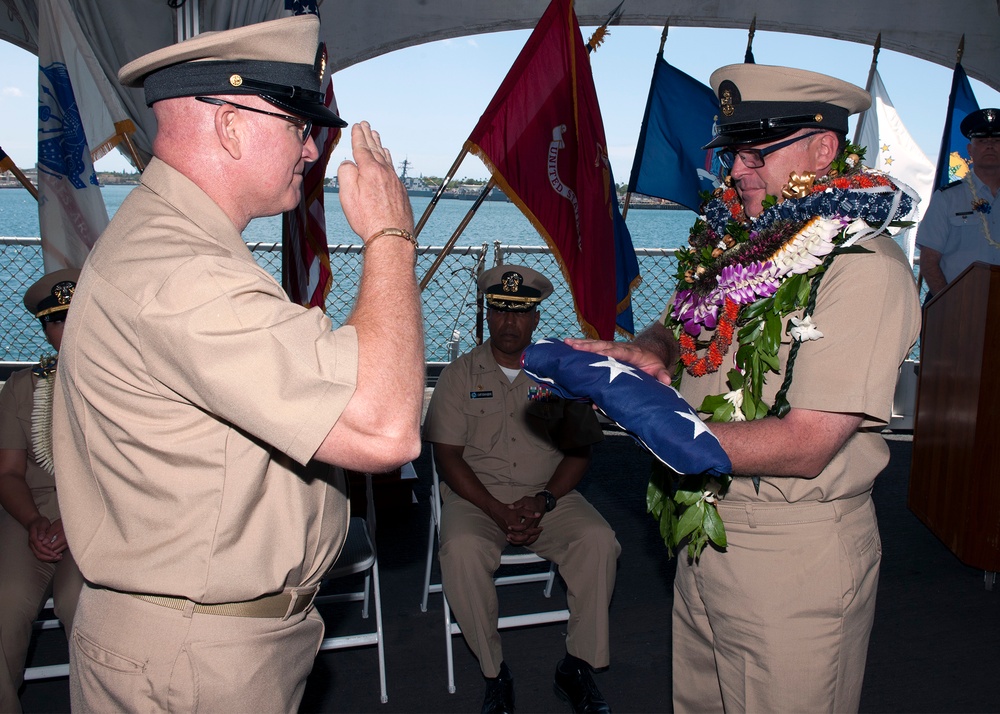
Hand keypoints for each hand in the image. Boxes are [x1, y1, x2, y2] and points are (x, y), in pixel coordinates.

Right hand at [28, 516, 64, 562]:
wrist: (34, 523)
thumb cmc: (40, 523)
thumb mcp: (42, 524)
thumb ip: (41, 531)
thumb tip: (41, 538)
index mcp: (33, 538)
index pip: (39, 547)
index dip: (47, 551)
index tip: (55, 554)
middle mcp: (32, 544)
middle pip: (39, 554)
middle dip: (49, 557)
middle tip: (58, 557)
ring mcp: (33, 547)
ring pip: (39, 556)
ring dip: (48, 559)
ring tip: (58, 558)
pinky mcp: (35, 548)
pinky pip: (40, 555)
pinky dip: (47, 558)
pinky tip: (55, 557)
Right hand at [336, 122, 413, 243]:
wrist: (392, 236)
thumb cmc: (367, 218)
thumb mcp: (348, 195)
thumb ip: (345, 174)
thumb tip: (349, 164)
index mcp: (370, 170)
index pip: (362, 148)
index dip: (358, 136)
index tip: (357, 126)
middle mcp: (385, 172)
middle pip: (375, 149)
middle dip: (369, 136)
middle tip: (366, 124)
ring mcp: (395, 181)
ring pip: (386, 158)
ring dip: (380, 145)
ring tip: (376, 136)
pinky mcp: (401, 191)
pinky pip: (392, 168)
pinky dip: (388, 159)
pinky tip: (387, 159)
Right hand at [485, 498, 542, 546]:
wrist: (495, 510)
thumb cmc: (507, 509)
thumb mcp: (519, 510)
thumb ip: (529, 513)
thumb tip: (539, 514)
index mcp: (515, 527)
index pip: (527, 533)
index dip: (535, 531)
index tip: (541, 528)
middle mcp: (511, 533)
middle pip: (524, 539)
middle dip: (533, 536)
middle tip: (540, 531)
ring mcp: (509, 535)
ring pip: (521, 542)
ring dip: (529, 539)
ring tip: (536, 535)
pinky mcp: (508, 535)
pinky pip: (517, 541)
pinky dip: (524, 540)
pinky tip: (528, 536)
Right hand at [564, 337, 672, 384]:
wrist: (651, 352)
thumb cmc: (652, 363)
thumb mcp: (659, 368)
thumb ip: (661, 374)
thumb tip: (666, 381)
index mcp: (631, 352)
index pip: (618, 351)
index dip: (608, 352)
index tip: (596, 353)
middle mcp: (619, 348)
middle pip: (602, 346)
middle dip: (588, 346)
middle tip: (572, 345)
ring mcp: (612, 348)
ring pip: (595, 345)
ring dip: (581, 344)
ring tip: (566, 343)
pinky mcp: (607, 350)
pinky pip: (593, 348)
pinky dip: (581, 347)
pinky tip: (568, 347)